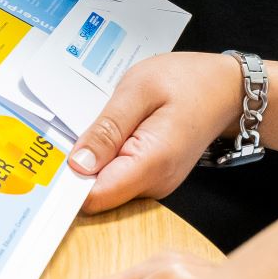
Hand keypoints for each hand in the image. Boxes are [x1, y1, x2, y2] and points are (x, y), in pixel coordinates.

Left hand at [66, 52, 242, 212]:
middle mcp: (154, 185)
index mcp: (150, 164)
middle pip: (96, 193)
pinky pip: (119, 176)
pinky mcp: (154, 178)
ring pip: (106, 185)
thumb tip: (76, 164)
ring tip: (104, 124)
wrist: (229, 89)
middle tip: (76, 129)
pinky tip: (116, 131)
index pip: (94, 197)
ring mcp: (156, 185)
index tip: (48, 164)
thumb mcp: (139, 90)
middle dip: (78, 168)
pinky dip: (109, 157)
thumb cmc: (188, 81)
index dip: (66, 183)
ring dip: (94, 159)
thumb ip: (106, 128)